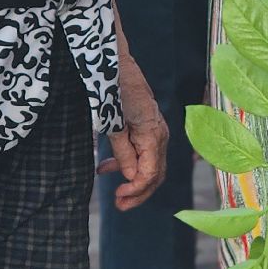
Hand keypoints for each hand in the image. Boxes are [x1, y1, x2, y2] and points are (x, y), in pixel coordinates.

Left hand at [99, 54, 166, 209]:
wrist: (116, 63)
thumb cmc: (113, 90)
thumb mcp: (114, 123)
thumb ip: (124, 151)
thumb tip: (130, 176)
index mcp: (153, 134)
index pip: (150, 173)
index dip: (135, 190)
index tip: (118, 198)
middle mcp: (160, 134)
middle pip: (156, 173)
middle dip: (139, 192)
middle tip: (119, 205)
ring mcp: (156, 130)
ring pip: (150, 165)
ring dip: (133, 179)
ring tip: (114, 191)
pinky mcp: (147, 127)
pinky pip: (143, 152)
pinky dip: (128, 163)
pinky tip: (107, 167)